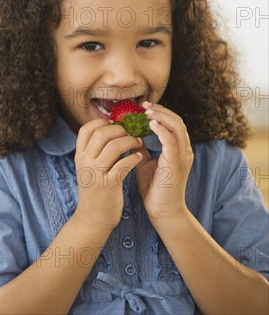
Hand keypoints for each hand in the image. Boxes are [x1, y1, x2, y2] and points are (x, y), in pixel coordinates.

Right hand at [73, 119, 142, 231]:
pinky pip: (124, 164)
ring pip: (114, 146)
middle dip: (119, 130)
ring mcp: (96, 173)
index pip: (86, 129)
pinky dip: (134, 157)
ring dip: (130, 141)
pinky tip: (139, 157)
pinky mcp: (109, 184)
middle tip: (130, 133)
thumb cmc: (95, 190)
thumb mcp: (88, 168)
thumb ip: (95, 150)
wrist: (93, 218)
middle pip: (101, 133)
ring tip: (138, 143)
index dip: (101, 122)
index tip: (114, 125)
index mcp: (80, 155)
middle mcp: (85, 162)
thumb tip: (111, 129)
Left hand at [135, 103, 193, 222]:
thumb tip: (131, 137)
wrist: (162, 212)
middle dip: (161, 110)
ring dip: (161, 116)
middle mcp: (184, 151)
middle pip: (177, 121)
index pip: (173, 124)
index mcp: (178, 150)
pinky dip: (162, 129)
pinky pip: (171, 141)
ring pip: (177, 127)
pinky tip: (150, 124)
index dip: (161, 112)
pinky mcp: (176, 164)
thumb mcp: (146, 164)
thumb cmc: (154, 189)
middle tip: (144, 104)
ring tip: (146, 110)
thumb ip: (143, 150)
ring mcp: (182, 157)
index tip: (145, 107)